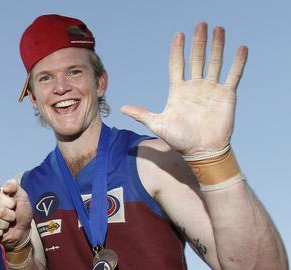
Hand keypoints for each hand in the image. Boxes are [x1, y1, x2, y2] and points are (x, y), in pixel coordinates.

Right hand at [0, 179, 32, 248]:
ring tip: (6, 224)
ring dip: (4, 224)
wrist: (22, 230)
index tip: (13, 205)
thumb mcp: (22, 196)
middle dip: (9, 215)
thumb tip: (5, 187)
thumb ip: (14, 187)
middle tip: (11, 216)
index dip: (8, 203)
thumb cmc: (21, 213)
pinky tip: (1, 231)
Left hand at [121, 22, 246, 154]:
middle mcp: (195, 86)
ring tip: (219, 29)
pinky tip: (241, 49)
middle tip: (200, 25)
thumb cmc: (179, 140)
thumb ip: (142, 114)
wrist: (201, 151)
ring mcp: (211, 89)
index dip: (178, 49)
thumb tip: (122, 108)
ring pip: (214, 62)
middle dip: (198, 42)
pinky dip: (238, 62)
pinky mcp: (226, 95)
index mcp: (178, 90)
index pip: (177, 64)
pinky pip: (233, 75)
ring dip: (217, 46)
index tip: (178, 35)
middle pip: (197, 58)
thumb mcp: (158, 124)